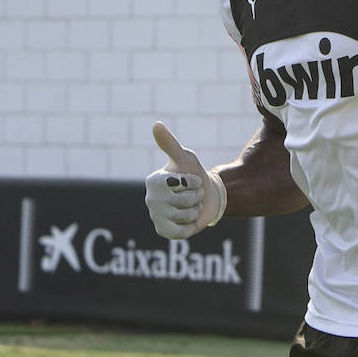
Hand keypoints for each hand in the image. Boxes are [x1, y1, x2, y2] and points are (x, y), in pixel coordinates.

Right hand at [143, 121, 226, 239]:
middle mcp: (151, 199)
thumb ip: (170, 143)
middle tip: (194, 194)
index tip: (193, 180)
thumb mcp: (185, 157)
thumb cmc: (194, 174)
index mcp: (153, 180)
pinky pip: (181, 232)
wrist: (207, 197)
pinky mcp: (163, 231)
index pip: (179, 184)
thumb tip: (156, 124)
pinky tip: (188, 219)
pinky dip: (191, 226)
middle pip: (182, 202)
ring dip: (195, 211)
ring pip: (184, 217)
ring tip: (192, 206)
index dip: (192, 183)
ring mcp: (156, 216)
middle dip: (196, 197)